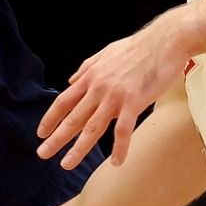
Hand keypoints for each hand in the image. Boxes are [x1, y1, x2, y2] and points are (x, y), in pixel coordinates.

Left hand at [36, 22, 189, 168]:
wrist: (165, 41)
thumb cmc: (138, 47)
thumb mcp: (105, 53)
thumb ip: (86, 68)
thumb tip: (71, 81)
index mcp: (90, 77)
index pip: (64, 102)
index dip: (50, 118)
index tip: (41, 133)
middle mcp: (98, 89)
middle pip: (73, 118)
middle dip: (56, 138)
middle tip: (43, 153)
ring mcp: (115, 97)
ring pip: (92, 128)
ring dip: (78, 149)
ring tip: (67, 164)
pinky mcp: (134, 103)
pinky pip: (123, 130)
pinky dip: (119, 148)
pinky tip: (117, 162)